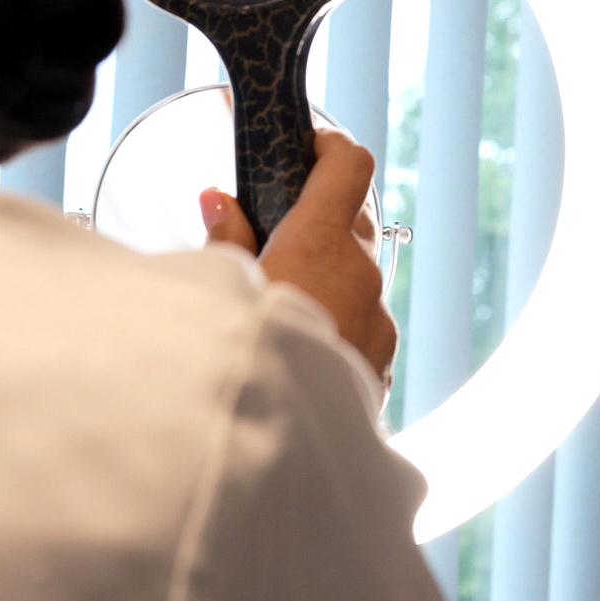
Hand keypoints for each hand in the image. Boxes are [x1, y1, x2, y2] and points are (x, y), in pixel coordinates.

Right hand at [199, 129, 398, 385]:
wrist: (274, 454)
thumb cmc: (236, 361)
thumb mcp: (217, 289)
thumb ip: (224, 239)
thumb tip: (220, 201)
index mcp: (320, 242)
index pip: (348, 164)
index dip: (327, 147)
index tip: (304, 146)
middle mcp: (362, 274)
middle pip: (353, 220)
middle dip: (318, 216)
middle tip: (272, 230)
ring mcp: (378, 319)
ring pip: (359, 275)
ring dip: (326, 274)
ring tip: (277, 299)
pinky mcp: (382, 360)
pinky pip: (363, 322)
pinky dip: (336, 319)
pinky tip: (298, 344)